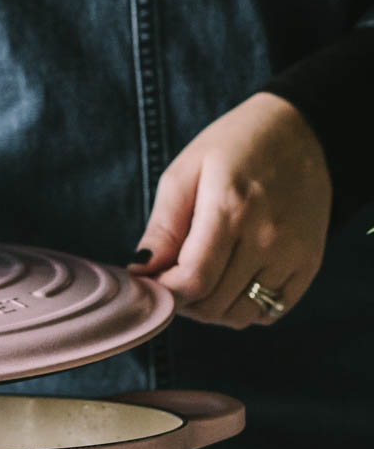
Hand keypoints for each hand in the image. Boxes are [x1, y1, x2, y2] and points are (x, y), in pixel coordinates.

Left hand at [126, 92, 331, 327]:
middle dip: (183, 301)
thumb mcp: (186, 171)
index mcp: (230, 208)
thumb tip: (140, 270)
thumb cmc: (235, 146)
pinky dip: (245, 308)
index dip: (164, 292)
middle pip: (213, 304)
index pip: (192, 281)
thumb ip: (163, 225)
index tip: (153, 281)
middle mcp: (266, 237)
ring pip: (240, 315)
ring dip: (212, 309)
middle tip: (175, 277)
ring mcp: (292, 255)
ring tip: (203, 279)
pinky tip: (233, 281)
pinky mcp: (309, 264)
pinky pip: (270, 312)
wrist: (302, 132)